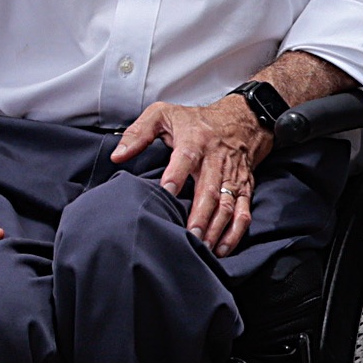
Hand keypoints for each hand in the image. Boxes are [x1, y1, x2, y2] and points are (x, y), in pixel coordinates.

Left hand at [111, 95, 270, 250]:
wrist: (243, 119)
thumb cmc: (198, 121)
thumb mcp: (164, 114)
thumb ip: (138, 133)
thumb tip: (118, 155)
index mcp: (195, 140)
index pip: (186, 158)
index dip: (177, 175)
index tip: (166, 192)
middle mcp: (217, 159)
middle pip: (210, 190)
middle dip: (200, 215)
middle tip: (190, 236)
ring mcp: (232, 176)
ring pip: (228, 204)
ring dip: (217, 228)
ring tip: (204, 248)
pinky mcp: (244, 187)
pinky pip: (244, 211)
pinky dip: (235, 231)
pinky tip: (223, 248)